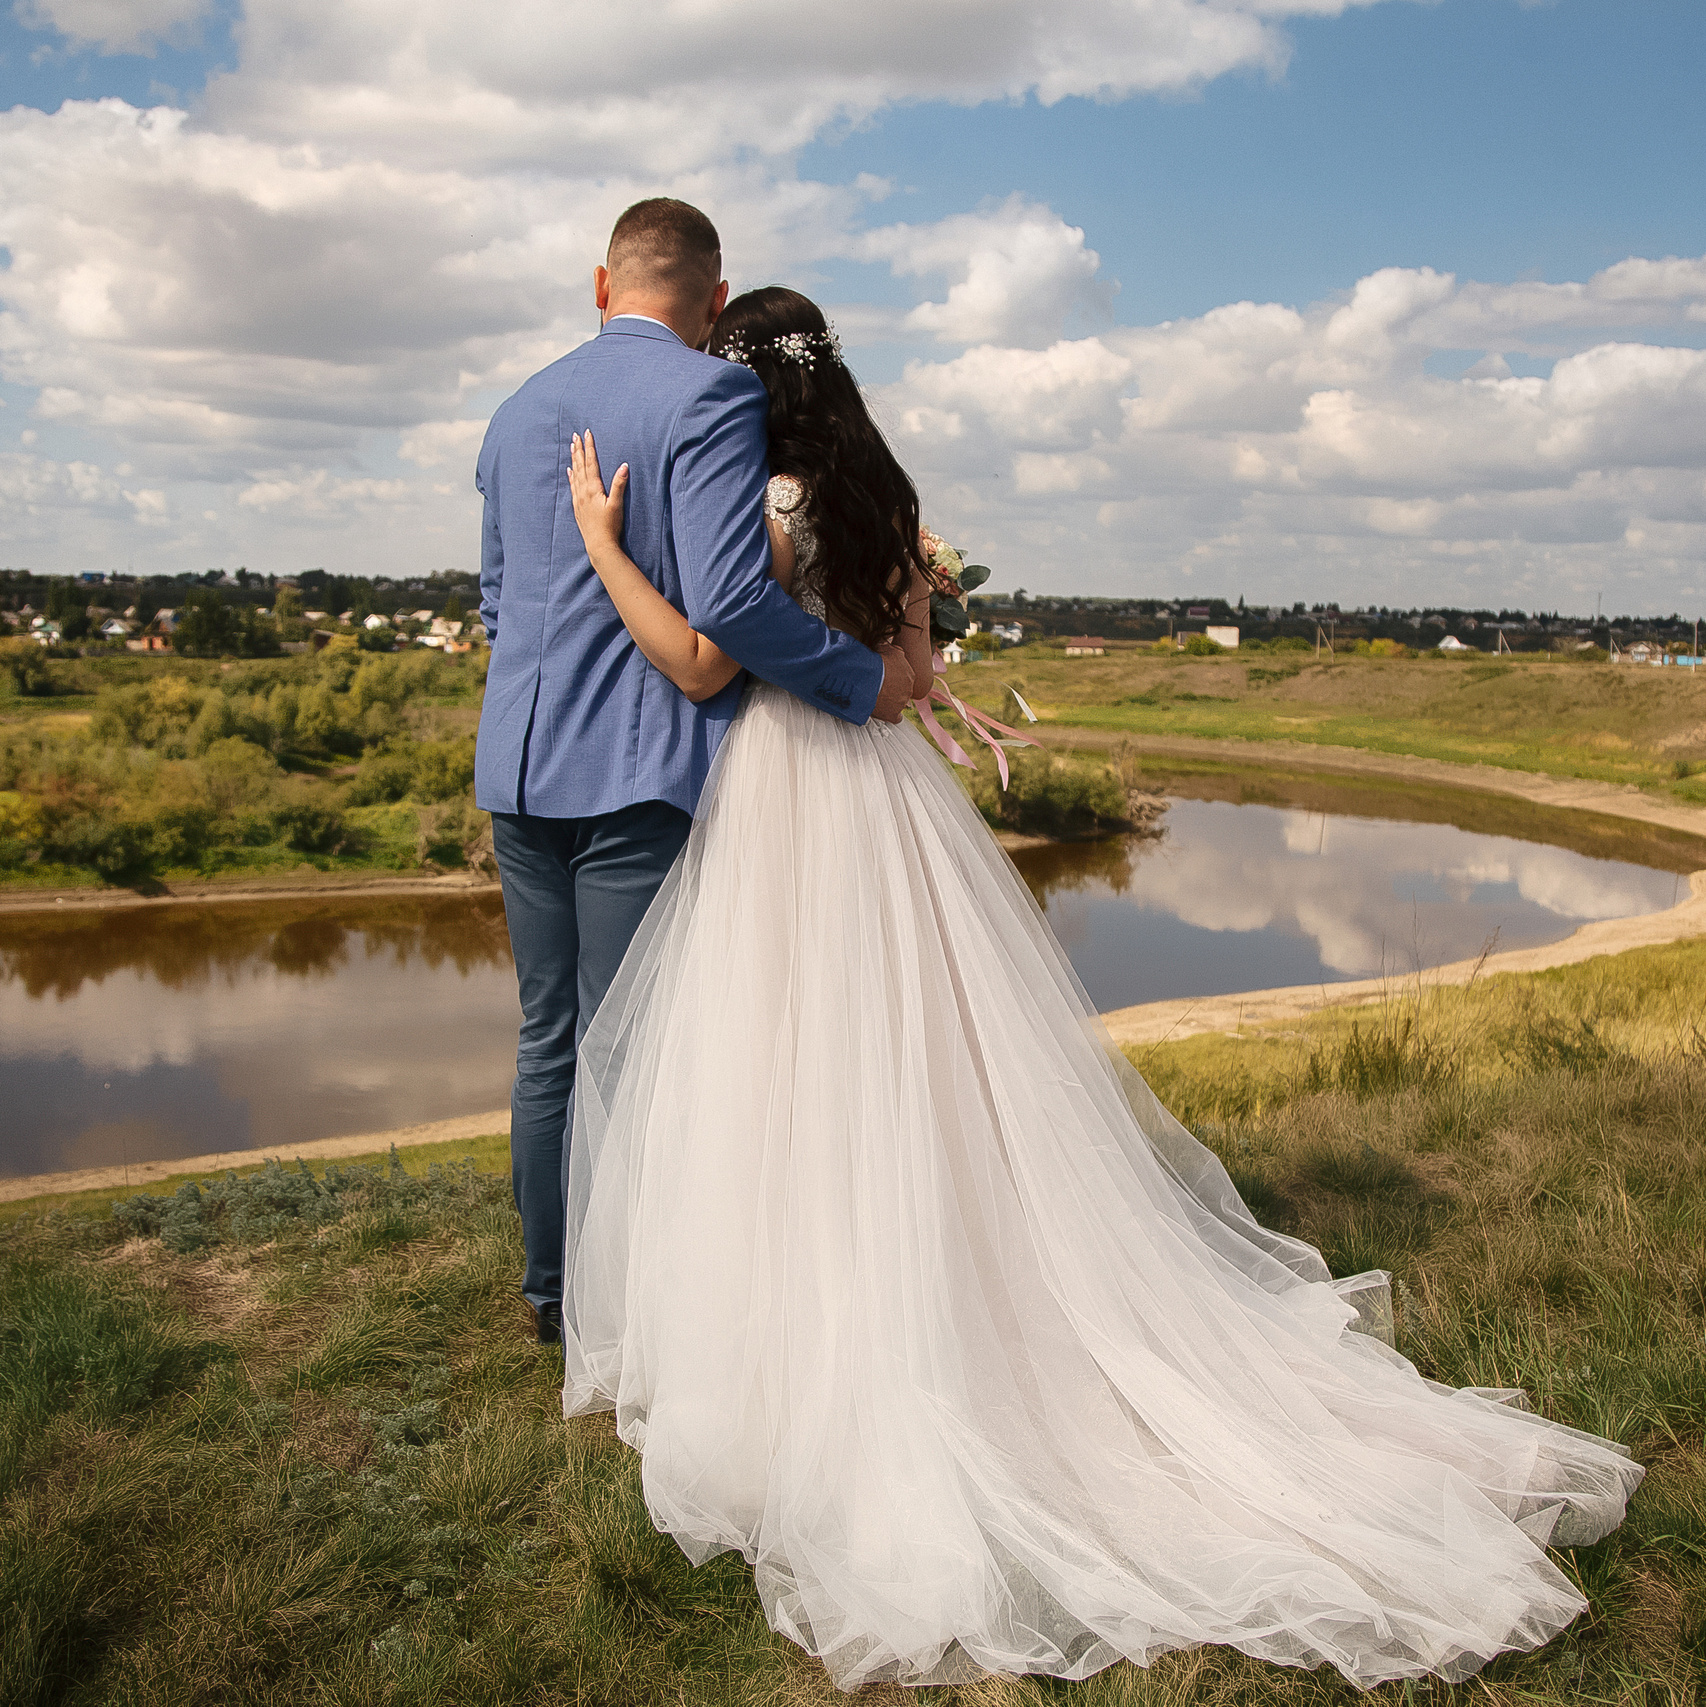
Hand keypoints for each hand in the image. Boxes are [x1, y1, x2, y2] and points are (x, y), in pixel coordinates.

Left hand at [568, 430, 627, 562]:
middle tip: (575, 436)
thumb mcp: (617, 504)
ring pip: (575, 474)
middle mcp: (583, 491)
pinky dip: (571, 476)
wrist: (598, 544)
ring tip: (572, 448)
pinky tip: (569, 471)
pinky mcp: (577, 507)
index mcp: (593, 488)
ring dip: (574, 460)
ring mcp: (578, 499)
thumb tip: (624, 466)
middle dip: (579, 449)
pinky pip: (572, 486)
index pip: (591, 462)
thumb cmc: (610, 526)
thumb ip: (619, 484)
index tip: (587, 433)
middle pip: (580, 465)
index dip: (590, 447)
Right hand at [872, 646, 912, 723]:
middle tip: (879, 685)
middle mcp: (909, 689)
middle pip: (902, 690)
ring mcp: (901, 703)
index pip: (905, 677)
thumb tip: (897, 651)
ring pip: (898, 703)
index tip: (885, 675)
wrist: (867, 678)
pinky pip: (896, 718)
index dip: (894, 676)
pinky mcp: (892, 714)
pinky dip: (890, 715)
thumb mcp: (888, 649)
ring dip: (889, 700)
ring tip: (876, 696)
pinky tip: (883, 711)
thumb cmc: (877, 662)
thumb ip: (895, 651)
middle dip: (892, 688)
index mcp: (910, 674)